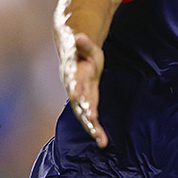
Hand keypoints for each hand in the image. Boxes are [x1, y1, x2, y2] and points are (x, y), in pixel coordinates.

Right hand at [61, 32, 108, 147]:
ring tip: (100, 139)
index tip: (76, 95)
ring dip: (91, 126)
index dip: (75, 87)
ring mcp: (80, 97)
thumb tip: (78, 36)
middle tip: (92, 121)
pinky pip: (90, 117)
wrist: (74, 57)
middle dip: (84, 112)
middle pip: (78, 102)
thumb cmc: (82, 51)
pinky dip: (95, 128)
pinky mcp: (87, 102)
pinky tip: (102, 141)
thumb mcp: (84, 44)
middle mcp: (75, 88)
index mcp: (74, 73)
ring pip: (84, 114)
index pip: (74, 80)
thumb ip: (82, 43)